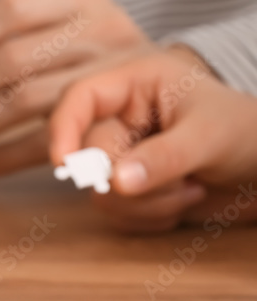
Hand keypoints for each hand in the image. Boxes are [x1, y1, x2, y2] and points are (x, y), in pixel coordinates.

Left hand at [0, 0, 152, 175]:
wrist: (175, 95)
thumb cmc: (96, 65)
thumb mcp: (70, 33)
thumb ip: (13, 42)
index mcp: (82, 2)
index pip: (11, 10)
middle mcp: (99, 34)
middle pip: (12, 60)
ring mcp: (108, 78)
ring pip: (25, 100)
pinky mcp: (111, 125)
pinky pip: (44, 143)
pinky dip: (3, 157)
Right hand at [50, 50, 256, 231]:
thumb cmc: (248, 133)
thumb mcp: (210, 136)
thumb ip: (163, 156)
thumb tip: (115, 183)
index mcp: (136, 83)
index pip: (79, 98)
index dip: (63, 128)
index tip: (66, 163)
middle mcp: (121, 117)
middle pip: (88, 154)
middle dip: (131, 178)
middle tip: (181, 181)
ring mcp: (122, 154)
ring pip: (99, 191)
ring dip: (145, 203)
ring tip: (190, 189)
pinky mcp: (127, 187)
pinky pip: (114, 213)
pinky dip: (148, 218)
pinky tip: (182, 202)